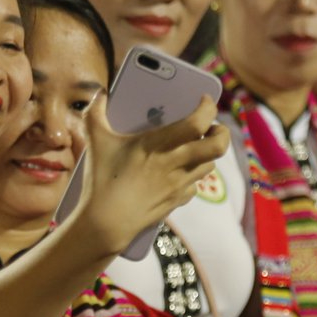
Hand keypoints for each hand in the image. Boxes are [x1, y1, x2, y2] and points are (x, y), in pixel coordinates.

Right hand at [70, 94, 229, 255]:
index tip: (203, 100)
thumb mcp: (95, 141)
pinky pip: (194, 186)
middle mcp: (177, 163)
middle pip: (219, 145)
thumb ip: (95, 112)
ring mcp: (179, 184)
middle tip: (210, 126)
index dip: (208, 107)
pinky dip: (192, 176)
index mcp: (161, 144)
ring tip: (193, 147)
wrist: (106, 223)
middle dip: (221, 131)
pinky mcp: (176, 201)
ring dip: (207, 153)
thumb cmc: (102, 180)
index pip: (200, 121)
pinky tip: (178, 173)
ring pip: (210, 165)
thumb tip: (98, 94)